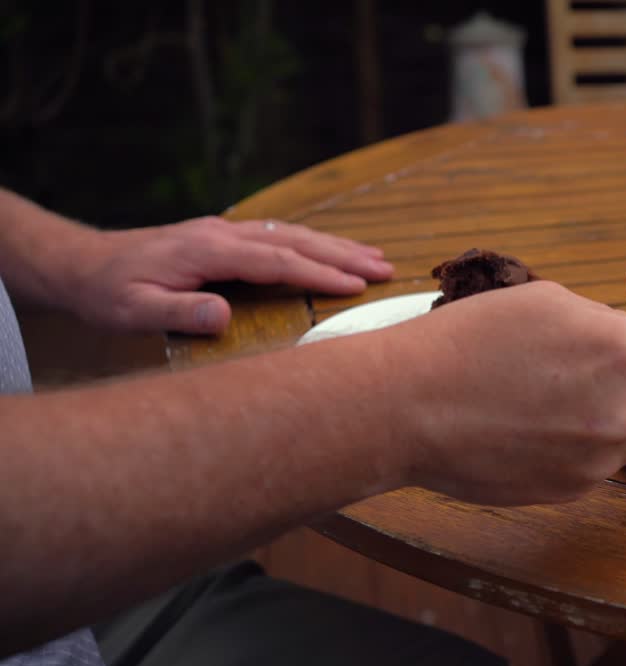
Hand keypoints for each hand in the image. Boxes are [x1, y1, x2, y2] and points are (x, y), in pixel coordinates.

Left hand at [64, 216, 392, 333]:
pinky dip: (312, 242)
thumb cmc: (108, 292)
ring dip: (335, 245)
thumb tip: (224, 316)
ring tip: (374, 257)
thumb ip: (179, 312)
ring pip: (290, 234)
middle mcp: (222, 233)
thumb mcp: (134, 310)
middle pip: (294, 239)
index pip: (276, 260)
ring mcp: (224, 231)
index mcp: (207, 249)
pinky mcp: (222, 236)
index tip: (356, 285)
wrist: (82, 263)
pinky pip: (278, 235)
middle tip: (386, 268)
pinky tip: (330, 250)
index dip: (319, 272)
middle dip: (343, 253)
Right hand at [376, 282, 625, 505]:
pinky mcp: (568, 491)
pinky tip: (534, 429)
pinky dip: (580, 451)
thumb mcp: (548, 304)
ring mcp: (597, 461)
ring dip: (618, 425)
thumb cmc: (469, 341)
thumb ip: (619, 325)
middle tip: (623, 381)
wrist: (405, 406)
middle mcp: (624, 414)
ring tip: (558, 401)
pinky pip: (597, 469)